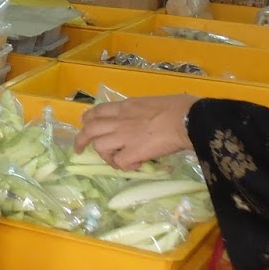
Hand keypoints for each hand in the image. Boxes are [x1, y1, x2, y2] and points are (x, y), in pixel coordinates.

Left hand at [74, 94, 199, 169]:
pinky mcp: (133, 152)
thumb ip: (142, 112)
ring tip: (118, 162)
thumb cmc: (180, 107)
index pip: (98, 111)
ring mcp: (124, 136)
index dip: (88, 120)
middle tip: (79, 151)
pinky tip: (137, 165)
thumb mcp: (153, 103)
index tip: (86, 126)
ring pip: (99, 146)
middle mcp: (120, 120)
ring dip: (107, 157)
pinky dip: (125, 166)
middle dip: (81, 140)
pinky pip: (119, 162)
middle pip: (89, 129)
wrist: (189, 119)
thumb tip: (147, 121)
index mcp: (126, 106)